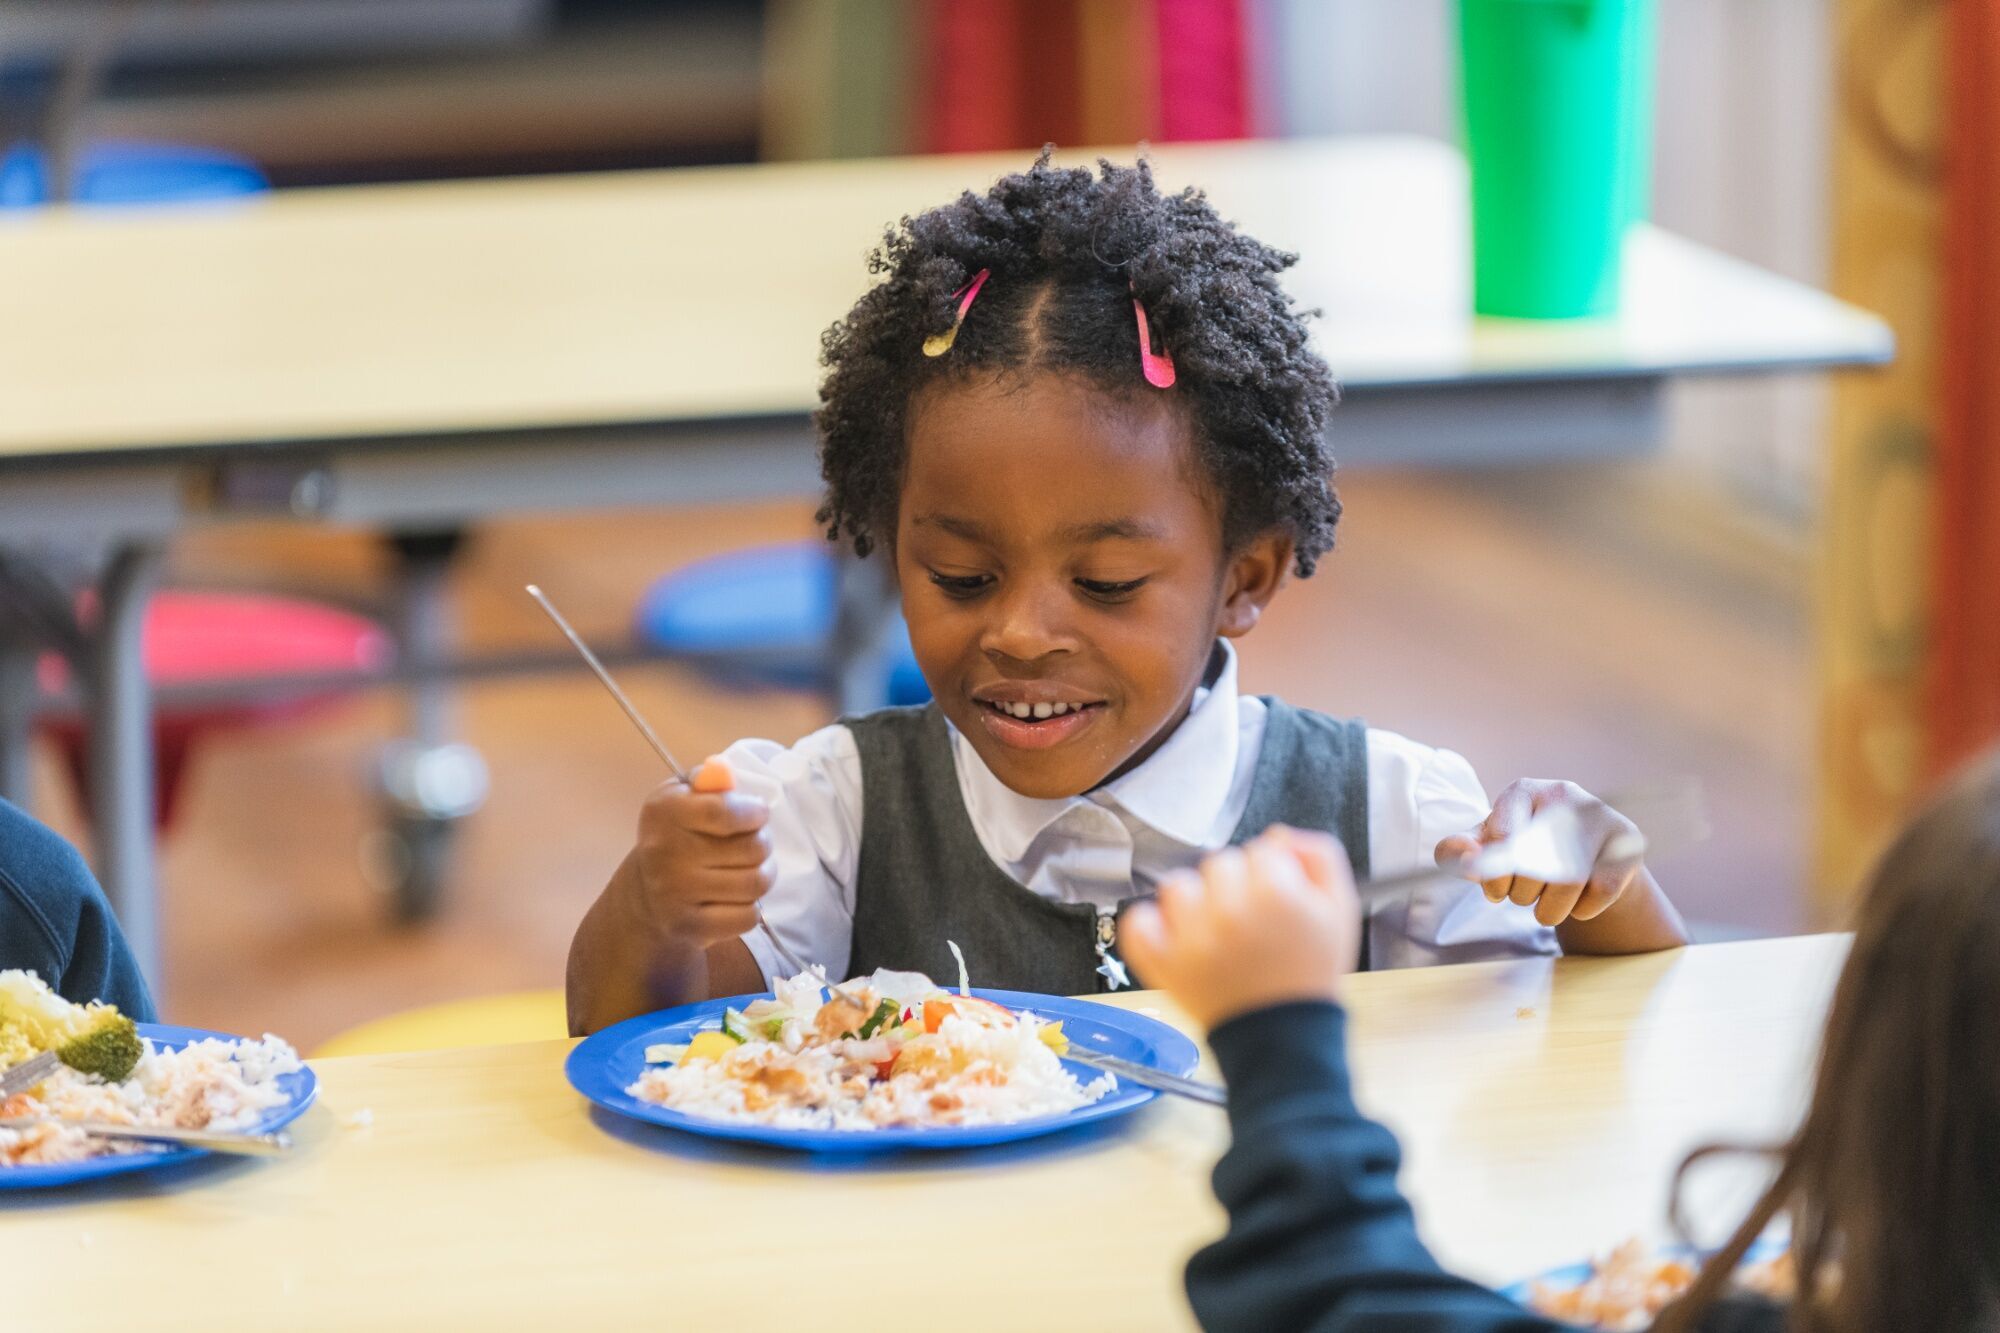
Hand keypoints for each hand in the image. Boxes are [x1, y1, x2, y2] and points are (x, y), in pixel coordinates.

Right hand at [624, 756, 775, 946]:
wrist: (646, 896)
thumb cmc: (677, 835)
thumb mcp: (684, 798)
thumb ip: (708, 781)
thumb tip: (723, 772)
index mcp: (663, 812)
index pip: (725, 812)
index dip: (755, 812)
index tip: (758, 814)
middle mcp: (664, 853)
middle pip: (752, 848)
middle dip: (763, 844)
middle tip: (754, 845)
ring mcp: (674, 893)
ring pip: (755, 884)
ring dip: (763, 875)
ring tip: (751, 869)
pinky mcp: (688, 927)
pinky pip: (747, 917)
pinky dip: (751, 909)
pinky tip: (735, 898)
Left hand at [1120, 827, 1361, 1030]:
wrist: (1285, 1037)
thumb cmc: (1310, 974)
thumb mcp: (1340, 911)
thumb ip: (1319, 857)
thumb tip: (1280, 836)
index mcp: (1275, 893)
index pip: (1260, 851)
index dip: (1273, 874)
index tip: (1279, 901)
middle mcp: (1228, 911)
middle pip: (1220, 864)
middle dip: (1237, 886)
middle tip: (1252, 922)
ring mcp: (1191, 938)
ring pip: (1178, 886)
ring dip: (1195, 902)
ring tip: (1216, 932)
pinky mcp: (1163, 965)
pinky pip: (1138, 923)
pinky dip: (1150, 926)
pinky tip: (1173, 936)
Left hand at [1433, 779, 1641, 927]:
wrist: (1582, 859)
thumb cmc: (1524, 851)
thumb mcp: (1487, 849)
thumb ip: (1460, 851)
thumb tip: (1467, 859)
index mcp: (1523, 791)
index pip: (1503, 837)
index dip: (1493, 875)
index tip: (1495, 890)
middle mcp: (1564, 794)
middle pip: (1535, 863)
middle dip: (1521, 894)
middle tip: (1524, 895)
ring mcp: (1600, 816)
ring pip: (1570, 880)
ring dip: (1550, 909)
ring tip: (1545, 906)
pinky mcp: (1627, 843)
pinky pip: (1602, 890)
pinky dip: (1583, 910)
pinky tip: (1577, 903)